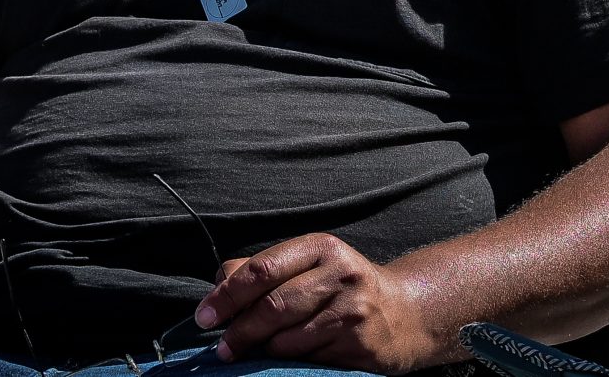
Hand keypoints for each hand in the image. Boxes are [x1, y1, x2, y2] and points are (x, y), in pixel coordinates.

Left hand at [195, 234, 445, 374]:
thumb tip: (218, 281)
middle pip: (272, 306)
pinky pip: (306, 359)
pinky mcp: (358, 345)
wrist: (405, 314)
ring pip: (286, 339)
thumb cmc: (343, 288)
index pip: (262, 269)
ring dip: (263, 350)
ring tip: (258, 351)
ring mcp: (352, 311)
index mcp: (322, 248)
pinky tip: (292, 355)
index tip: (203, 318)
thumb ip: (265, 269)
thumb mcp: (310, 266)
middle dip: (239, 331)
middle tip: (221, 348)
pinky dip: (289, 361)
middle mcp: (341, 274)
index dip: (227, 296)